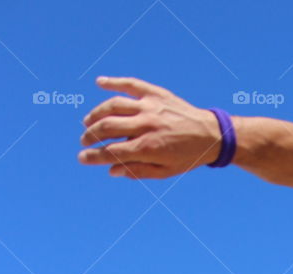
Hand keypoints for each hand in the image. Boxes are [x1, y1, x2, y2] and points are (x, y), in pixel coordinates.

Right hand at [78, 76, 221, 177]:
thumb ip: (138, 171)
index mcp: (148, 147)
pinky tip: (99, 83)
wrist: (211, 134)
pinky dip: (113, 82)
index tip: (81, 158)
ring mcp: (149, 106)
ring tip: (88, 121)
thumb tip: (112, 170)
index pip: (112, 152)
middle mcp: (146, 125)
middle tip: (84, 141)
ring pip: (113, 105)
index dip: (93, 156)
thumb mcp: (165, 171)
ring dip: (96, 113)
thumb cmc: (187, 156)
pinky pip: (129, 84)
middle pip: (107, 127)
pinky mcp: (155, 93)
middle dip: (90, 135)